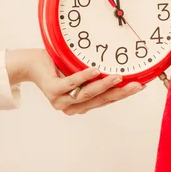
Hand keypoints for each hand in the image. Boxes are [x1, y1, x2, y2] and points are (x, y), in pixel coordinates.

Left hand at [6, 49, 143, 114]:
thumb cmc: (56, 66)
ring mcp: (61, 101)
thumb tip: (120, 66)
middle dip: (121, 92)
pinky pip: (71, 84)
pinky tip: (94, 70)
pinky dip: (83, 77)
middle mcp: (72, 107)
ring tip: (119, 76)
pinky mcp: (52, 90)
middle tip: (136, 84)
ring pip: (87, 94)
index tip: (140, 86)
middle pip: (101, 100)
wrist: (30, 64)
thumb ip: (95, 75)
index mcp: (81, 105)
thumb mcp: (80, 71)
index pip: (106, 101)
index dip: (123, 94)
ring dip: (104, 85)